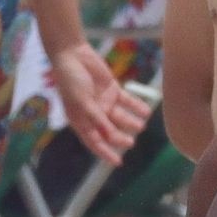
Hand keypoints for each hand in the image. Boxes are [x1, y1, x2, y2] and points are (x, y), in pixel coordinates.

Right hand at [50, 43, 149, 166]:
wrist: (72, 54)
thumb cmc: (71, 80)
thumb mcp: (82, 102)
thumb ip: (96, 118)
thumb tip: (108, 135)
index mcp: (81, 120)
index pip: (94, 141)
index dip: (105, 152)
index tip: (117, 162)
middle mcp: (93, 114)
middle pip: (109, 131)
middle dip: (120, 138)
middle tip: (130, 143)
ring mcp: (103, 102)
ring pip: (120, 117)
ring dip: (130, 122)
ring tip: (140, 126)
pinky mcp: (112, 90)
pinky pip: (127, 101)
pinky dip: (136, 106)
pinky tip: (146, 111)